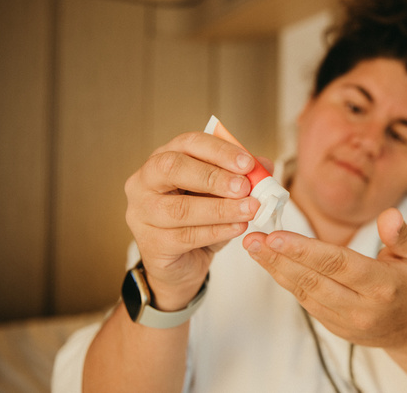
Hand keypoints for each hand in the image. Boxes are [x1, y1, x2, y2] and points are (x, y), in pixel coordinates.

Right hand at [124, 131, 260, 309]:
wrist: (183, 264)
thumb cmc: (200, 219)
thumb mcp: (220, 194)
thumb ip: (239, 176)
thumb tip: (265, 165)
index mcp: (162, 159)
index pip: (187, 143)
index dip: (219, 151)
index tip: (247, 163)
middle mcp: (143, 182)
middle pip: (172, 168)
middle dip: (213, 176)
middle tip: (244, 186)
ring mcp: (142, 213)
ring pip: (180, 208)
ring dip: (221, 209)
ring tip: (250, 209)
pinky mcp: (151, 244)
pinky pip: (186, 236)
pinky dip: (217, 231)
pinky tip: (238, 228)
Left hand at [241, 208, 406, 348]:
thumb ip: (403, 235)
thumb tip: (390, 215)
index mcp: (383, 286)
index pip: (338, 264)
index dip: (304, 250)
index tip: (276, 235)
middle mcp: (362, 307)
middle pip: (314, 280)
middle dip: (279, 258)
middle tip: (253, 238)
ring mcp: (346, 320)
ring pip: (304, 293)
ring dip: (276, 269)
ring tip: (254, 248)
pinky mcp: (334, 326)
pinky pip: (306, 301)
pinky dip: (287, 281)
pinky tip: (272, 263)